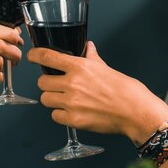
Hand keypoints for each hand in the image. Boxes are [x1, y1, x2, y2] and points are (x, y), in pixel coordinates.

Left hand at [27, 41, 167, 143]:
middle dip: (47, 84)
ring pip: (45, 99)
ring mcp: (71, 102)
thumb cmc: (125, 90)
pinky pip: (55, 116)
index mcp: (79, 67)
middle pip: (41, 82)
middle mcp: (72, 83)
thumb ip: (91, 57)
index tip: (32, 56)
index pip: (47, 57)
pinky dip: (61, 115)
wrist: (135, 111)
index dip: (35, 55)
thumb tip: (87, 47)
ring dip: (53, 100)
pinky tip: (73, 112)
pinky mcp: (73, 120)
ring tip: (66, 100)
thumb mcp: (105, 68)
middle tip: (57, 86)